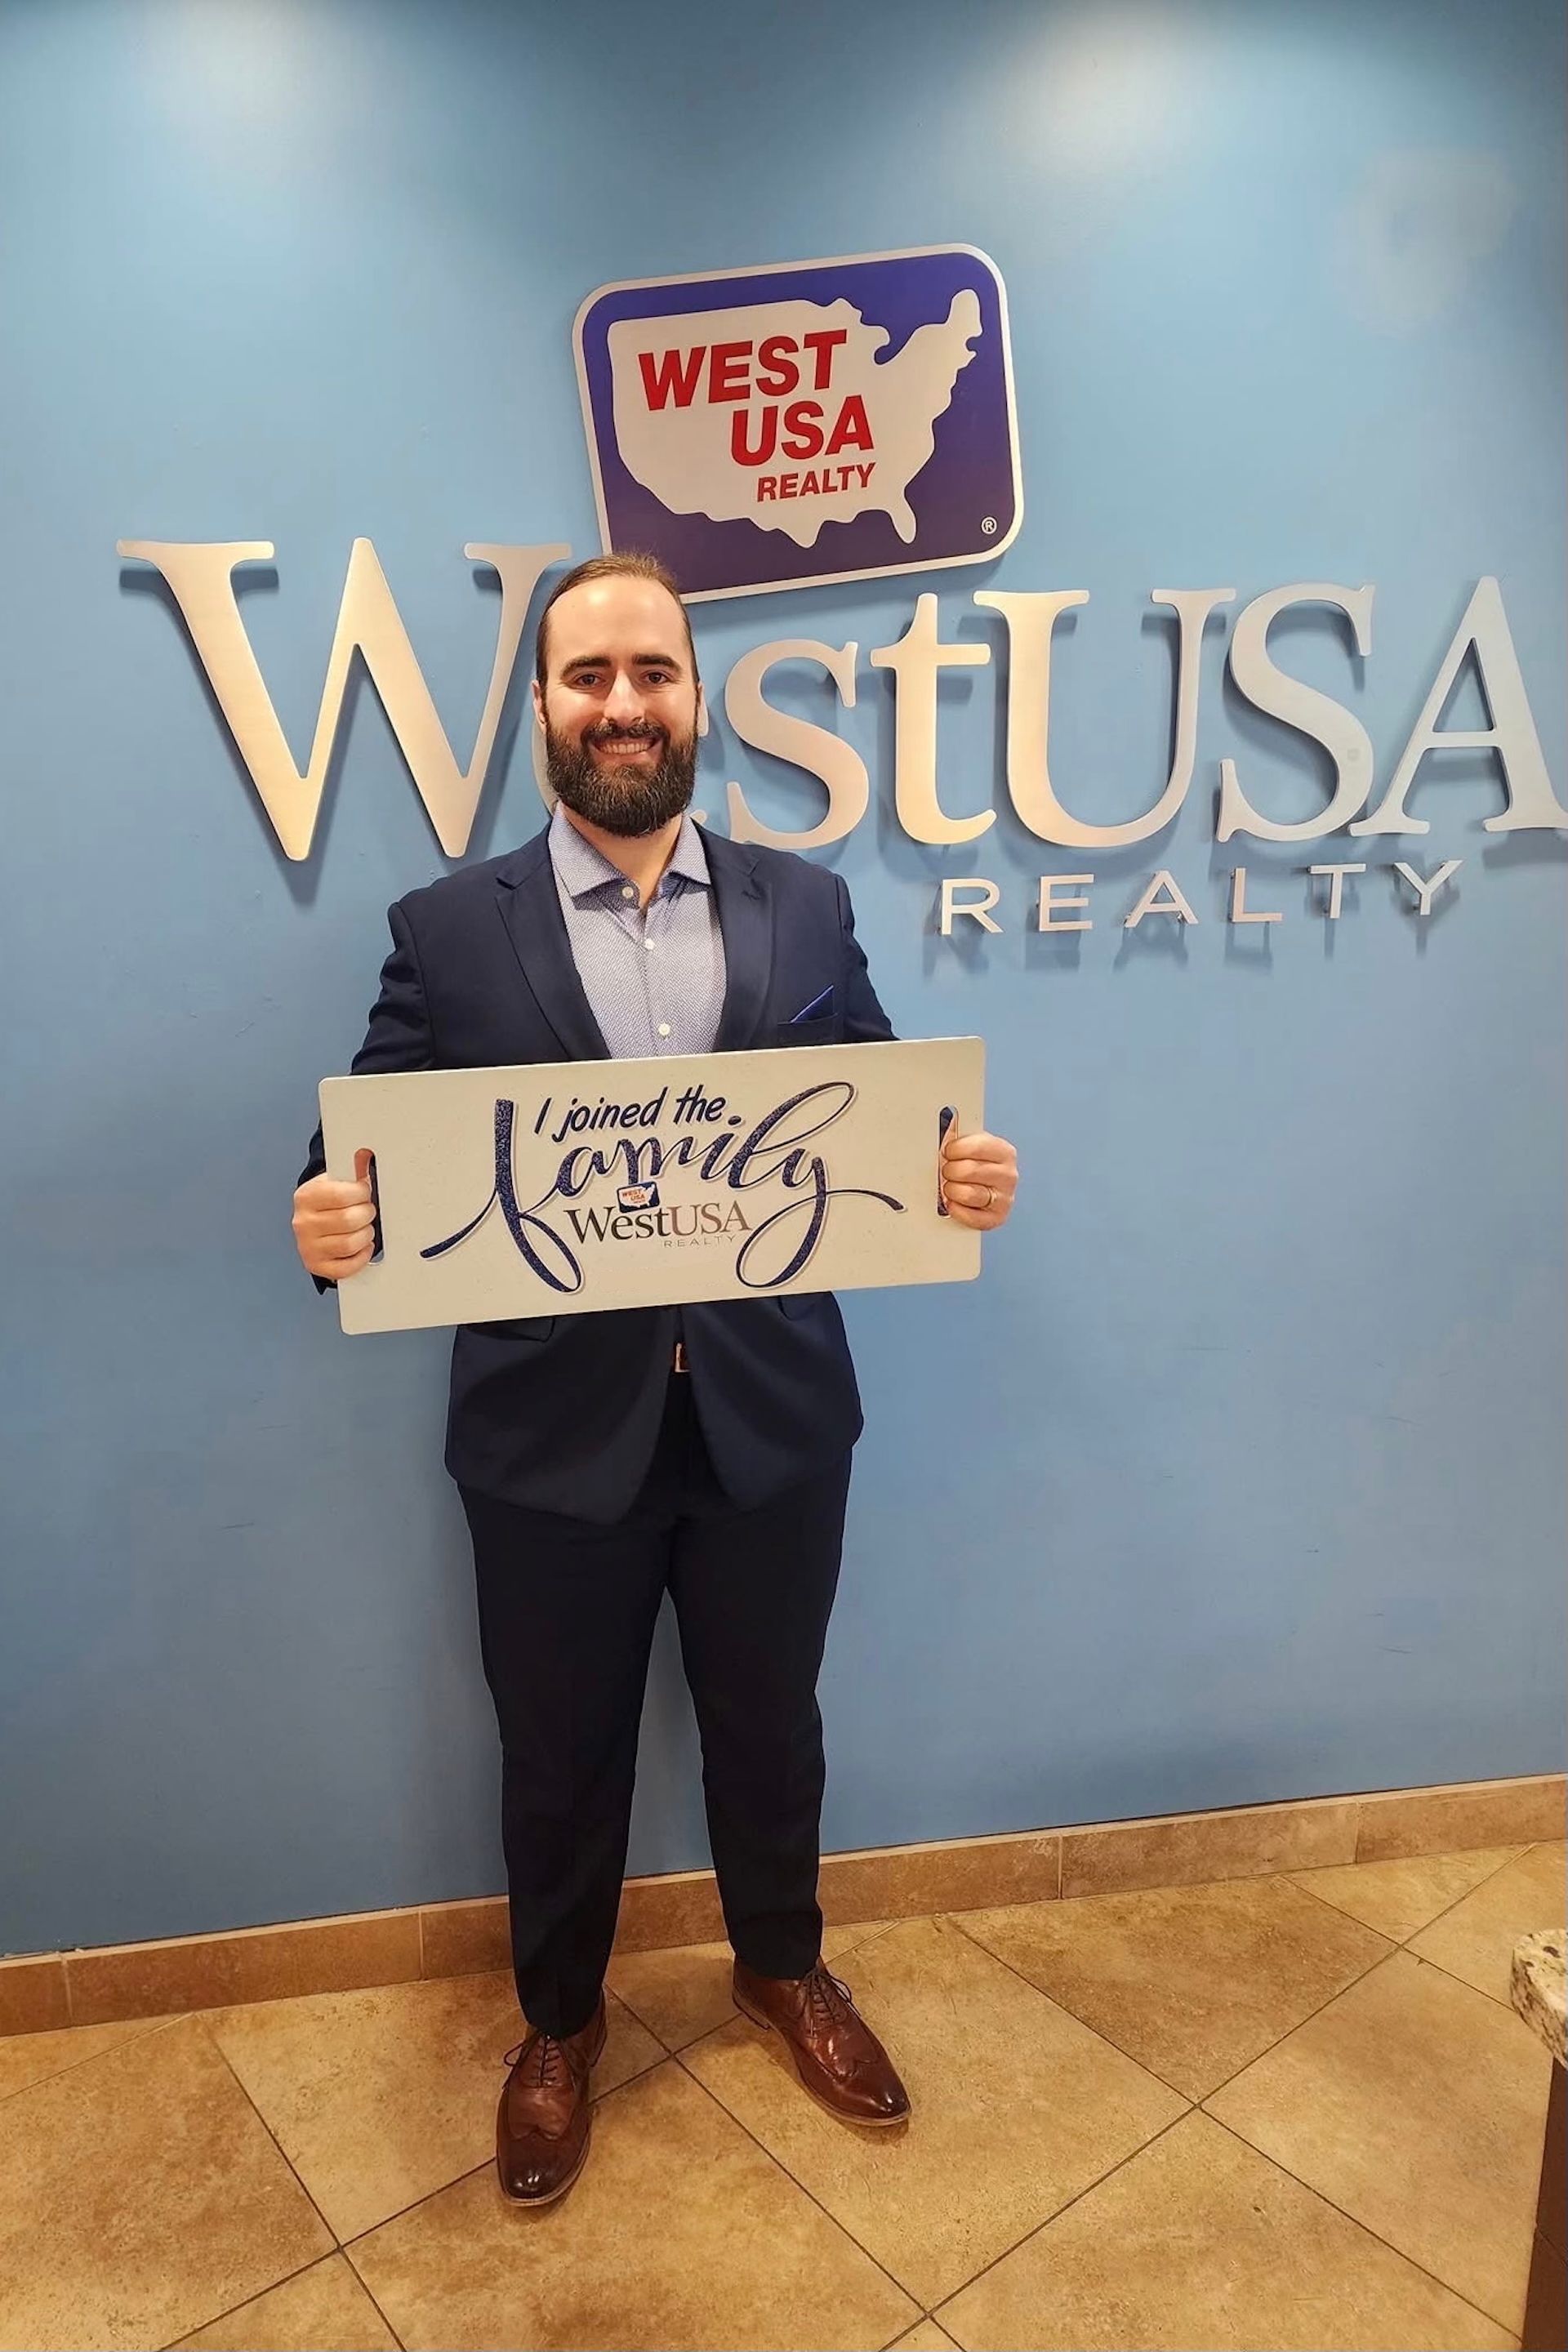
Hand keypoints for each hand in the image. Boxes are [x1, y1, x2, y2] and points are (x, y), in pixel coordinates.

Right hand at [292, 1149, 376, 1279]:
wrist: (312, 1226)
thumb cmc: (327, 1203)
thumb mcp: (335, 1182)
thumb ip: (351, 1170)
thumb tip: (365, 1153)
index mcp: (306, 1197)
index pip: (340, 1195)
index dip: (361, 1193)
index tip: (364, 1192)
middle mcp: (302, 1223)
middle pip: (349, 1220)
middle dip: (366, 1214)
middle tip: (367, 1211)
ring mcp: (308, 1247)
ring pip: (350, 1244)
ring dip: (365, 1235)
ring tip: (364, 1227)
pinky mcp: (316, 1266)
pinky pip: (346, 1267)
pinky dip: (360, 1257)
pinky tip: (362, 1246)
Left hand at [940, 1127, 1017, 1230]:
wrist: (982, 1192)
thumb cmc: (972, 1166)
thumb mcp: (968, 1146)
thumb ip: (959, 1134)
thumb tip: (949, 1118)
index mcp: (1004, 1152)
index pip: (979, 1146)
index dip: (956, 1149)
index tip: (948, 1151)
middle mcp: (1009, 1175)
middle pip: (970, 1170)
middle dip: (950, 1171)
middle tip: (947, 1171)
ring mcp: (1005, 1198)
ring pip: (969, 1194)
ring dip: (952, 1191)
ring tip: (950, 1187)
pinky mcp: (997, 1218)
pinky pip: (971, 1217)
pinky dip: (957, 1210)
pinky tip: (954, 1203)